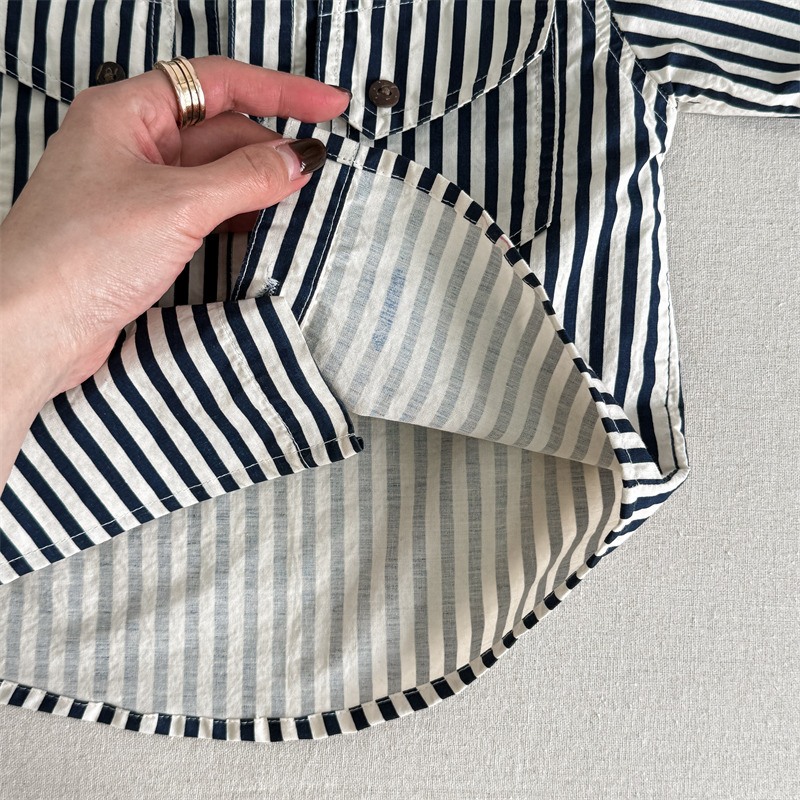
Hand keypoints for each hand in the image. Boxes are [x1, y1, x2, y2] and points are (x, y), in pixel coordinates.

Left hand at [0, 55, 350, 489]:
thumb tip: (298, 159)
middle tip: (315, 168)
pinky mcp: (141, 230)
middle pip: (219, 128)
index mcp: (126, 112)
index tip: (328, 104)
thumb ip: (246, 177)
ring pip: (212, 171)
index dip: (281, 89)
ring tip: (297, 196)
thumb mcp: (178, 204)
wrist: (32, 326)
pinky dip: (235, 212)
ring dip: (255, 182)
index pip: (218, 82)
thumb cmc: (79, 253)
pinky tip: (260, 224)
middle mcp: (130, 143)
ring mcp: (135, 189)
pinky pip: (201, 207)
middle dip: (269, 144)